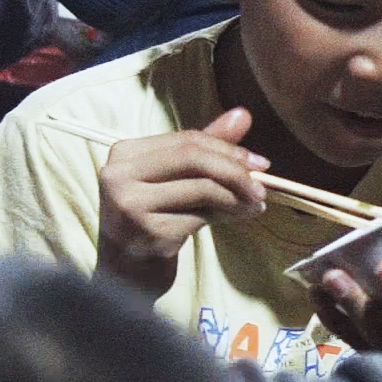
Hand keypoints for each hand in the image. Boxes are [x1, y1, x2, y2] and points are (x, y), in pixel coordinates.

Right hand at [94, 105, 270, 295]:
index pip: (186, 141)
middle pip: (192, 158)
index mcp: (124, 152)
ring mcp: (130, 204)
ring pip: (201, 188)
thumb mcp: (177, 177)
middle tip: (261, 186)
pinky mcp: (147, 231)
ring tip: (254, 204)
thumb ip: (206, 146)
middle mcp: (120, 174)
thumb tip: (243, 114)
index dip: (227, 149)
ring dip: (236, 196)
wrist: (127, 267)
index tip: (259, 162)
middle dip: (234, 170)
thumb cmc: (154, 214)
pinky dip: (225, 216)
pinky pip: (199, 217)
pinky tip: (237, 218)